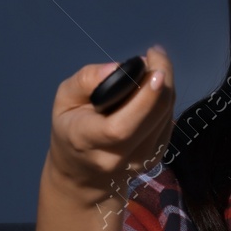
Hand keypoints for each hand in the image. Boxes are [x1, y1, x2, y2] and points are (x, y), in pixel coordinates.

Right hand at [43, 45, 173, 205]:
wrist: (83, 176)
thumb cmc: (70, 131)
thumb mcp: (63, 100)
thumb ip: (86, 81)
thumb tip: (118, 67)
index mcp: (87, 141)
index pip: (121, 127)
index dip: (144, 99)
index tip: (154, 71)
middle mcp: (117, 156)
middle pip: (153, 116)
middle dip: (161, 78)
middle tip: (155, 54)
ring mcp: (140, 160)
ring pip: (165, 115)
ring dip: (165, 85)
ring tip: (152, 67)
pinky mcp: (156, 157)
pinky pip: (167, 120)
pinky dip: (164, 99)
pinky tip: (152, 88)